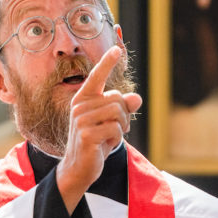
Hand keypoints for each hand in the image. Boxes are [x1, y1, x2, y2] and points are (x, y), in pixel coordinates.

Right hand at [56, 46, 141, 213]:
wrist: (79, 168)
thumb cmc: (96, 141)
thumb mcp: (112, 122)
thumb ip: (124, 108)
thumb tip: (138, 98)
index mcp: (84, 98)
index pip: (96, 77)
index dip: (107, 62)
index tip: (116, 49)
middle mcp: (79, 105)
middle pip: (117, 99)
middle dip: (124, 115)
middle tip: (115, 129)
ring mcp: (81, 120)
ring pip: (118, 113)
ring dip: (121, 127)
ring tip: (109, 137)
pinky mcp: (86, 134)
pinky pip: (115, 128)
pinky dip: (116, 138)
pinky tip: (104, 145)